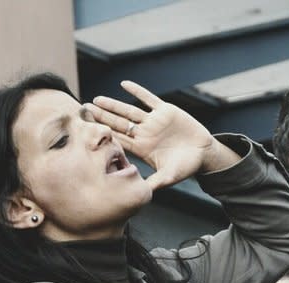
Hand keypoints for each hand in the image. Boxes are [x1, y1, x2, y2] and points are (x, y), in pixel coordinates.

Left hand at [87, 81, 238, 189]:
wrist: (204, 153)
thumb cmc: (187, 167)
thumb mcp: (170, 176)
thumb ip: (155, 183)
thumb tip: (140, 193)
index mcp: (142, 148)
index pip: (119, 140)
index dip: (103, 136)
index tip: (87, 132)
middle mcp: (144, 133)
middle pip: (118, 124)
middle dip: (102, 118)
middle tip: (84, 111)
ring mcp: (153, 121)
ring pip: (129, 111)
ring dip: (113, 105)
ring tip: (97, 100)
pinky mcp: (165, 111)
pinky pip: (148, 99)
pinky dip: (137, 92)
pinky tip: (124, 84)